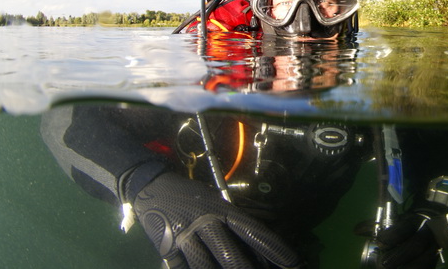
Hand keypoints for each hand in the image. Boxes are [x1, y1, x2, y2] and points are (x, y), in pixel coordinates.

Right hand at [133, 172, 300, 268]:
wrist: (153, 187)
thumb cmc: (192, 197)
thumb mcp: (217, 202)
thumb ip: (235, 223)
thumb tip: (261, 243)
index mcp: (224, 210)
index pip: (255, 232)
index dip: (275, 249)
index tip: (294, 263)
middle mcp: (207, 223)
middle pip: (232, 255)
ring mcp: (186, 238)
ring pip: (207, 267)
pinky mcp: (168, 251)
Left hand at [374, 207, 447, 268]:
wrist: (432, 231)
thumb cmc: (406, 229)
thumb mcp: (394, 224)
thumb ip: (375, 227)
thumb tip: (355, 231)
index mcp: (415, 222)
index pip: (405, 227)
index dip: (393, 235)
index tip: (379, 241)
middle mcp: (427, 234)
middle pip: (416, 244)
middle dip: (399, 255)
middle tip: (384, 264)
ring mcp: (433, 249)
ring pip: (425, 260)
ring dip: (408, 267)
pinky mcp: (435, 262)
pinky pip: (428, 268)